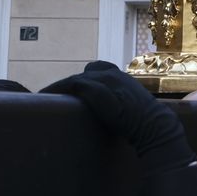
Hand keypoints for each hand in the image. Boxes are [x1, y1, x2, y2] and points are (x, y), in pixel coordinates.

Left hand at [43, 61, 189, 173]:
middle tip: (54, 97)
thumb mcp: (130, 109)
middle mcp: (112, 74)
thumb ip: (119, 107)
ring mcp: (104, 79)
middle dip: (69, 84)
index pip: (98, 70)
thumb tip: (112, 118)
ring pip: (75, 79)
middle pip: (84, 74)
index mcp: (121, 77)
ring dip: (58, 87)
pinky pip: (71, 84)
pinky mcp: (96, 88)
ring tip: (43, 97)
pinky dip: (57, 89)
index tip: (73, 93)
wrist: (153, 125)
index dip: (85, 80)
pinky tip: (46, 96)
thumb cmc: (145, 123)